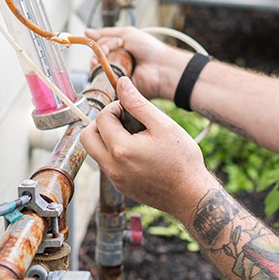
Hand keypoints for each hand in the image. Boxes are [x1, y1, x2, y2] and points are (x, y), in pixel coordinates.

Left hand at [80, 75, 212, 219]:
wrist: (191, 195)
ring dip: (109, 139)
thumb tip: (122, 83)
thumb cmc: (182, 161)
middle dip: (102, 123)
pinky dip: (117, 154)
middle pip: (87, 136)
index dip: (116, 107)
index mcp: (120, 149)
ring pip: (97, 151)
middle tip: (125, 121)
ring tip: (136, 137)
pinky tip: (141, 153)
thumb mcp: (163, 125)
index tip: (133, 110)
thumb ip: (138, 104)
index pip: (102, 118)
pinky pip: (108, 165)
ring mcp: (115, 180)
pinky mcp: (121, 187)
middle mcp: (112, 167)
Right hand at [85, 27, 191, 100]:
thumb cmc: (149, 49)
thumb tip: (87, 32)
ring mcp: (116, 76)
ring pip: (97, 70)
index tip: (104, 44)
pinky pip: (104, 83)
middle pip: (96, 59)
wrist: (162, 67)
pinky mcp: (117, 88)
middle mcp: (116, 63)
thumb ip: (106, 33)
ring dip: (98, 63)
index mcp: (119, 50)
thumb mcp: (127, 34)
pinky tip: (105, 71)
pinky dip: (102, 76)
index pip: (99, 47)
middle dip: (99, 53)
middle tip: (107, 51)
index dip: (99, 45)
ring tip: (106, 59)